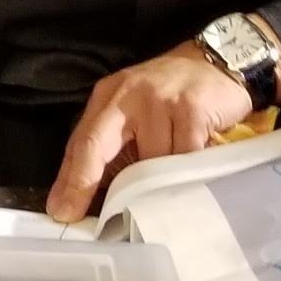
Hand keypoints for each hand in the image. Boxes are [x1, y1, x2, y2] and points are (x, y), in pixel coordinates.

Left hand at [45, 43, 256, 222]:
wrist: (219, 63)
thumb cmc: (171, 95)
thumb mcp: (134, 113)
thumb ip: (113, 147)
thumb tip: (93, 198)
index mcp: (109, 97)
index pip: (81, 141)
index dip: (70, 179)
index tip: (61, 211)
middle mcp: (129, 94)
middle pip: (96, 145)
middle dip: (84, 184)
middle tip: (79, 217)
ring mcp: (160, 100)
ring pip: (150, 162)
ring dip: (160, 178)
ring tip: (174, 172)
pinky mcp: (191, 108)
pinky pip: (184, 158)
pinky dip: (190, 168)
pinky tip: (198, 159)